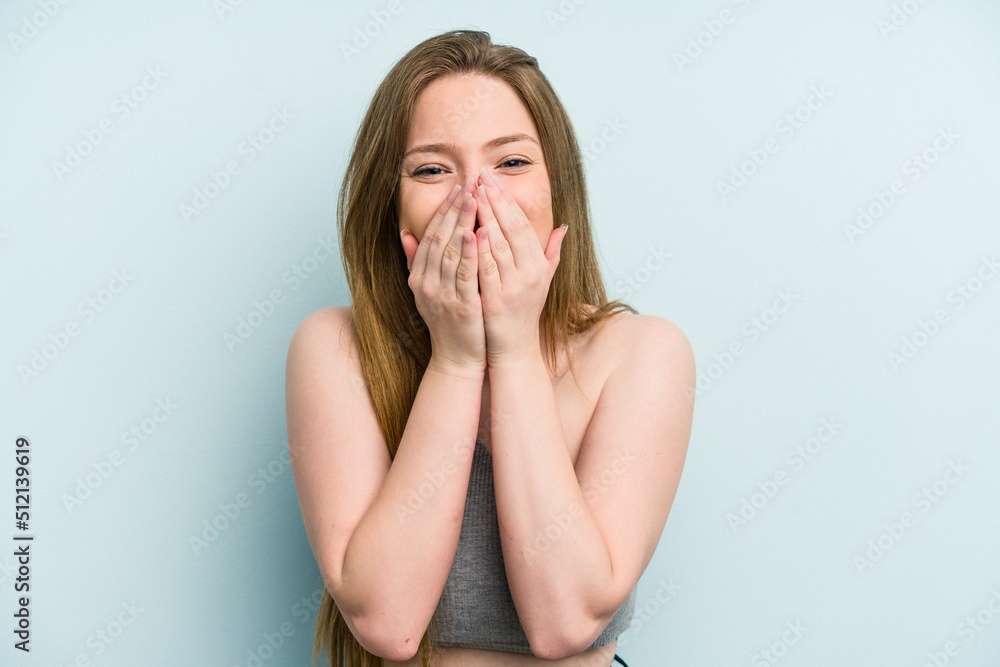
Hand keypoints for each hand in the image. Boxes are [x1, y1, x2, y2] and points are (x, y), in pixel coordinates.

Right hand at [400, 177, 485, 376]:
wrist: (457, 358)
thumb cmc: (450, 321)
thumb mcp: (430, 289)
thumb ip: (418, 261)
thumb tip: (404, 233)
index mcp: (419, 276)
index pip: (431, 235)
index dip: (444, 210)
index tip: (459, 188)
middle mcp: (426, 283)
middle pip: (440, 238)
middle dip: (455, 209)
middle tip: (469, 184)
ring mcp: (441, 295)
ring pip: (451, 252)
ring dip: (463, 223)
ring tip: (475, 199)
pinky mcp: (460, 306)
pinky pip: (464, 274)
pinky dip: (470, 253)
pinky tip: (477, 233)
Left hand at [474, 166, 567, 365]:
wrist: (514, 350)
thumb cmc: (525, 312)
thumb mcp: (543, 280)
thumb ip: (552, 252)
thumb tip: (563, 227)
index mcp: (539, 265)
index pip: (523, 224)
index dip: (508, 200)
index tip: (493, 179)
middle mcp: (530, 274)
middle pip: (511, 229)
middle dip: (496, 200)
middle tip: (481, 175)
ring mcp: (514, 288)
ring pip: (499, 245)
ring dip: (486, 217)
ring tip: (474, 193)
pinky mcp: (496, 301)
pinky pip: (488, 270)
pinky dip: (481, 250)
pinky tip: (472, 231)